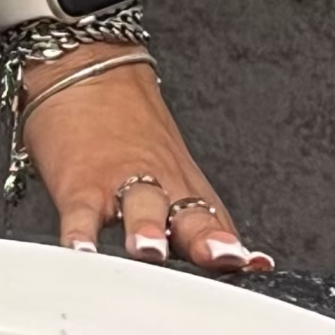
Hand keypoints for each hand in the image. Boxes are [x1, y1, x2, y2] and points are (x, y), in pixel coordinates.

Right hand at [24, 46, 272, 271]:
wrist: (87, 67)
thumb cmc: (129, 128)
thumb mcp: (173, 169)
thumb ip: (202, 219)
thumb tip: (248, 260)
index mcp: (186, 188)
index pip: (219, 226)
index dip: (237, 250)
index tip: (255, 266)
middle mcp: (160, 187)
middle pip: (190, 215)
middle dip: (206, 239)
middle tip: (218, 255)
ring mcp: (118, 182)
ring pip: (139, 205)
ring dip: (147, 228)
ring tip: (149, 249)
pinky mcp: (79, 182)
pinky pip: (80, 213)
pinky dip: (80, 234)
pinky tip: (82, 251)